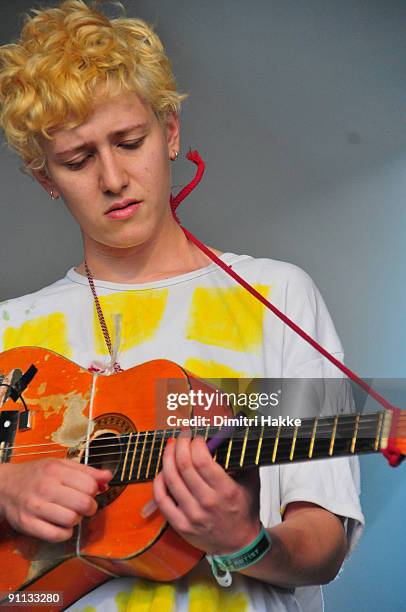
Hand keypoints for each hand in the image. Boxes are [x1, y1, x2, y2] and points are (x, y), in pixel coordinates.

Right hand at [0, 459, 110, 542]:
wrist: (5, 486)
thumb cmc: (37, 474)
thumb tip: (108, 477)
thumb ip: (86, 471)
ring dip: (77, 519)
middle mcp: (45, 488)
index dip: (95, 491)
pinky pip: (57, 535)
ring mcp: (35, 507)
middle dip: (90, 507)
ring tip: (71, 513)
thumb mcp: (61, 464)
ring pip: (72, 520)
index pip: (89, 485)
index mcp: (56, 470)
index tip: (89, 492)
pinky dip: (65, 533)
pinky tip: (62, 525)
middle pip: (83, 504)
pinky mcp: (28, 524)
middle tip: (84, 505)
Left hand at [153, 433, 260, 554]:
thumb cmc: (245, 510)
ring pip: (170, 479)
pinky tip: (163, 470)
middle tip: (182, 436)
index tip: (196, 436)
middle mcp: (207, 503)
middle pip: (184, 466)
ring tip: (171, 447)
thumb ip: (242, 457)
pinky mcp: (180, 525)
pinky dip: (159, 481)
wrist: (240, 545)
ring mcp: (191, 515)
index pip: (201, 460)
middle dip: (180, 444)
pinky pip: (161, 499)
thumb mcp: (251, 481)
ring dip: (168, 457)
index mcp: (225, 491)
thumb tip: (230, 432)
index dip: (195, 443)